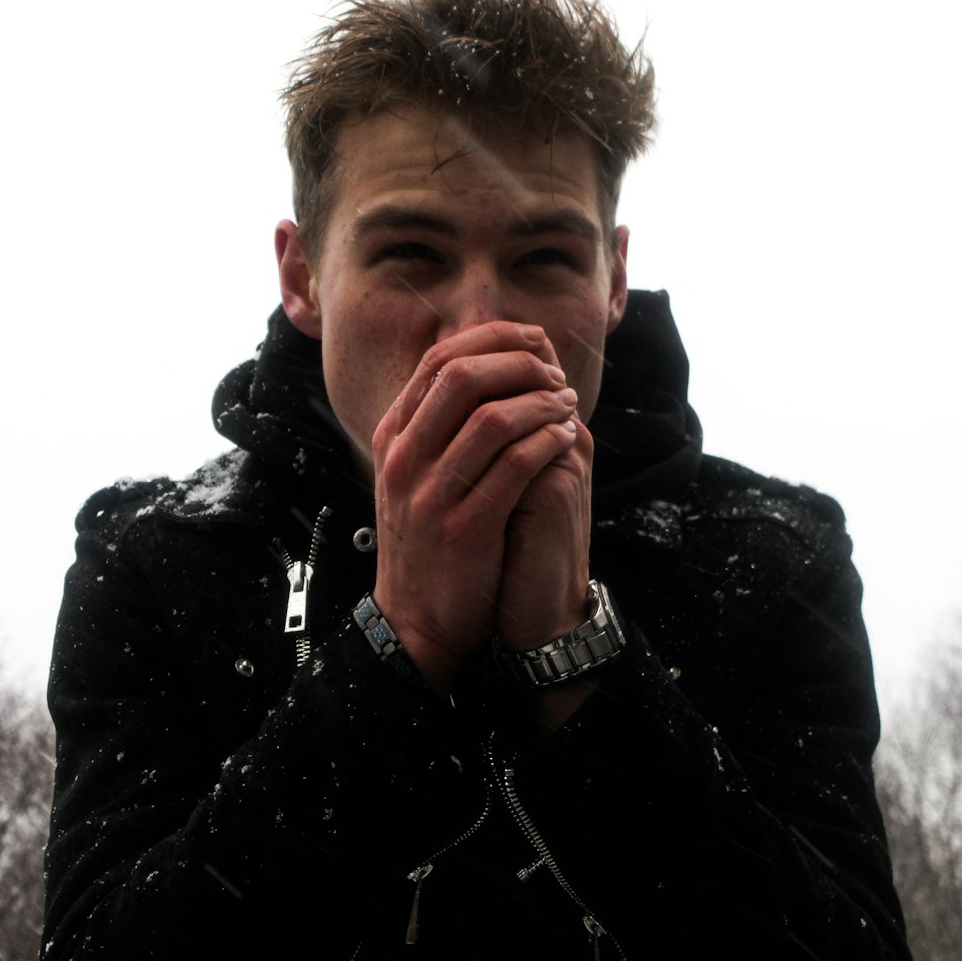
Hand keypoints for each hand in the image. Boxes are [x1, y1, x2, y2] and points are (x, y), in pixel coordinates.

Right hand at [371, 322, 579, 690]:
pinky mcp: (464, 527)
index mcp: (393, 436)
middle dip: (520, 364)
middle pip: (463, 376)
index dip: (492, 339)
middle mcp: (404, 457)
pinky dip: (548, 442)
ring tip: (568, 405)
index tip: (533, 340)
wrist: (416, 620)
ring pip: (493, 418)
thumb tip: (483, 365)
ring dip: (543, 403)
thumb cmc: (429, 541)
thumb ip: (439, 425)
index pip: (438, 360)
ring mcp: (430, 493)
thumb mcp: (416, 476)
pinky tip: (567, 439)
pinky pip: (515, 466)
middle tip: (555, 373)